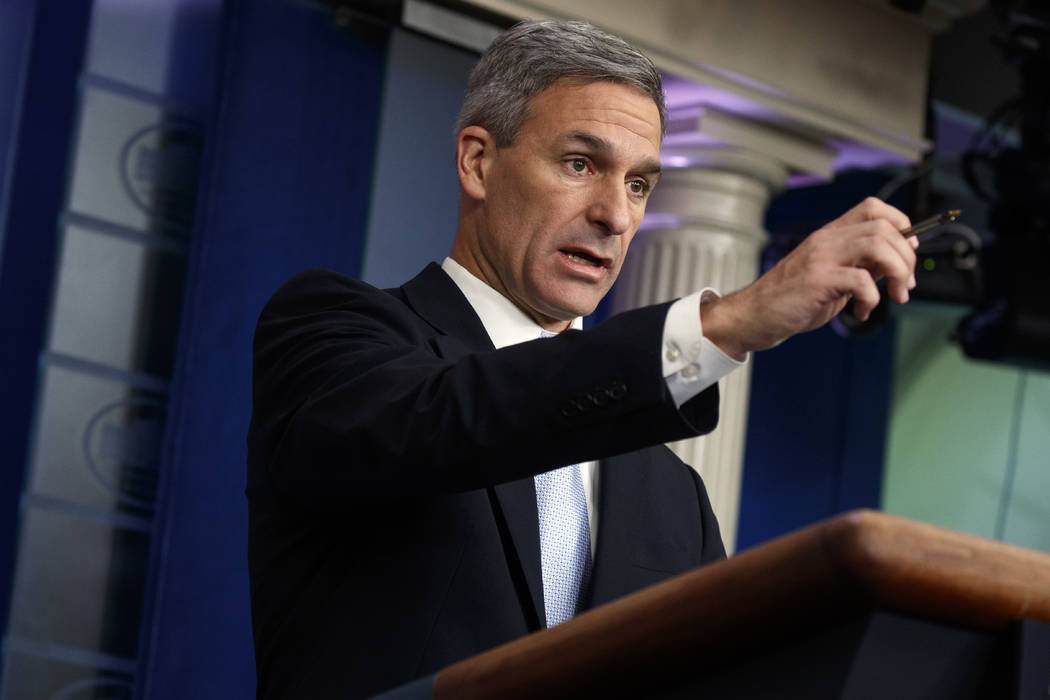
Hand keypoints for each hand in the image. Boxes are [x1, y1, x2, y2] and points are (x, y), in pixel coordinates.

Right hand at [701, 197, 917, 358]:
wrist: (755, 316)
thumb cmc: (793, 299)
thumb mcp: (832, 277)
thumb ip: (861, 265)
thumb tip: (898, 261)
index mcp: (830, 235)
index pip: (874, 208)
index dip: (901, 224)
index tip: (908, 252)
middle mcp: (826, 240)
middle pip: (883, 227)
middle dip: (907, 258)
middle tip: (905, 285)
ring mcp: (821, 258)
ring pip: (878, 246)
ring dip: (898, 273)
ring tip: (894, 296)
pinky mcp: (817, 280)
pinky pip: (862, 281)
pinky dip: (873, 299)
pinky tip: (862, 311)